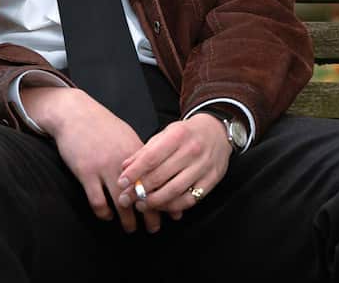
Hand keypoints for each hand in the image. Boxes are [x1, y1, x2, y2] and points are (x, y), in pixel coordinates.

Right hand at [20, 86, 155, 232]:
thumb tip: (156, 173)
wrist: (77, 115)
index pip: (157, 181)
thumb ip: (141, 156)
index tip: (173, 213)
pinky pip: (97, 200)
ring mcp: (104, 168)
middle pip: (141, 194)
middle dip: (150, 214)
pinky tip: (107, 216)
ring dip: (127, 220)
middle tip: (154, 228)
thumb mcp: (127, 137)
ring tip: (131, 229)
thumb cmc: (103, 126)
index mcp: (138, 153)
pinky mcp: (86, 173)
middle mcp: (124, 163)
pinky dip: (103, 212)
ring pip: (121, 202)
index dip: (165, 198)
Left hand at [115, 113, 231, 221]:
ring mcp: (203, 166)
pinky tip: (160, 206)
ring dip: (153, 202)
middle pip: (160, 176)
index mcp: (178, 135)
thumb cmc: (186, 134)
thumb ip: (145, 151)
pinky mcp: (212, 180)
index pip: (151, 157)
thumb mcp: (165, 134)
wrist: (217, 132)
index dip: (134, 172)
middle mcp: (192, 150)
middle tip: (125, 199)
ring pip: (174, 191)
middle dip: (139, 190)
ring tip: (140, 205)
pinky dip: (172, 206)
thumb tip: (124, 168)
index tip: (121, 183)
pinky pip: (189, 199)